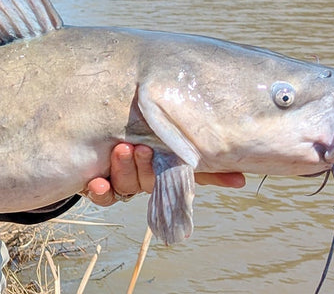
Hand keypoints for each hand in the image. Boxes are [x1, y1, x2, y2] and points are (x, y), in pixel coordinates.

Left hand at [84, 143, 246, 206]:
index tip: (180, 169)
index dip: (181, 181)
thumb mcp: (171, 149)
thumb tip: (241, 180)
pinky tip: (98, 183)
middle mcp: (141, 180)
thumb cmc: (140, 142)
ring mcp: (119, 183)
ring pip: (125, 184)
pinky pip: (101, 196)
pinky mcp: (96, 186)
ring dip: (123, 169)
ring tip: (122, 150)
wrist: (92, 137)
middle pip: (146, 181)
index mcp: (160, 174)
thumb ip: (204, 168)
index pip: (174, 181)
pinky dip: (100, 192)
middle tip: (142, 148)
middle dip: (144, 166)